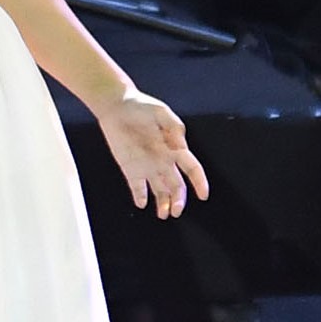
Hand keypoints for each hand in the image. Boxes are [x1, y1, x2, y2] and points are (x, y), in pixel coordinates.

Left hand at [99, 90, 209, 216]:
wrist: (117, 107)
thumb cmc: (141, 106)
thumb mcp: (162, 113)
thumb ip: (174, 128)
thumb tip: (181, 147)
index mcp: (175, 148)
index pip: (192, 169)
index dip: (199, 182)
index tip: (203, 195)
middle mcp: (163, 161)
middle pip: (176, 185)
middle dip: (178, 200)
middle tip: (176, 211)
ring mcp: (147, 166)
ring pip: (159, 190)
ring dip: (163, 203)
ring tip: (164, 215)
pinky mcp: (131, 169)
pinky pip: (137, 187)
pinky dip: (140, 196)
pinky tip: (142, 203)